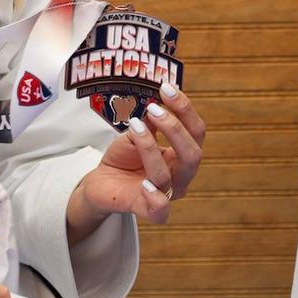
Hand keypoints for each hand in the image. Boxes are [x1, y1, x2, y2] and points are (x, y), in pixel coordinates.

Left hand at [66, 84, 205, 241]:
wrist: (101, 182)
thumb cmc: (124, 157)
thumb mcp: (136, 133)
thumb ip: (148, 122)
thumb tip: (155, 103)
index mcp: (183, 156)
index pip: (196, 132)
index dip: (185, 109)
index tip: (166, 88)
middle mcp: (181, 176)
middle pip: (193, 155)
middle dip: (175, 128)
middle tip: (153, 108)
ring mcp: (166, 195)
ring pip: (167, 175)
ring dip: (149, 147)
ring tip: (134, 125)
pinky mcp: (147, 210)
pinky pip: (160, 210)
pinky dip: (155, 197)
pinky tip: (144, 183)